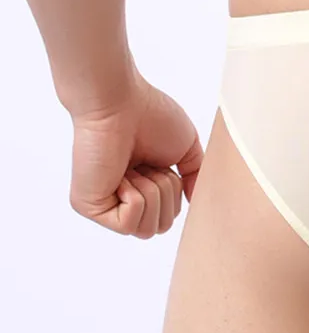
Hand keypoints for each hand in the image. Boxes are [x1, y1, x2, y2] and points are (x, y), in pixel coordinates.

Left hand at [68, 69, 203, 238]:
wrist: (120, 103)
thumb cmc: (150, 116)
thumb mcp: (186, 149)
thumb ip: (194, 178)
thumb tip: (195, 200)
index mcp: (143, 185)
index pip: (168, 216)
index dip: (175, 191)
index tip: (162, 162)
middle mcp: (120, 198)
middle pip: (161, 227)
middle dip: (167, 193)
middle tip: (150, 164)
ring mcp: (104, 204)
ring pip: (147, 229)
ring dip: (152, 192)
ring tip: (135, 167)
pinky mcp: (89, 207)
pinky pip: (128, 223)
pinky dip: (135, 196)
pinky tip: (122, 173)